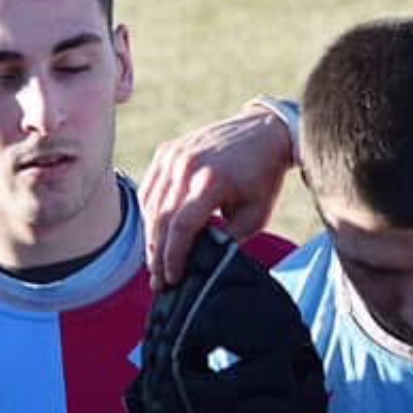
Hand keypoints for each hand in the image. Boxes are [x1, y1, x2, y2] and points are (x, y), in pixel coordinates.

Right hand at [140, 106, 296, 287]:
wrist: (264, 132)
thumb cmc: (262, 178)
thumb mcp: (255, 216)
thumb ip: (227, 240)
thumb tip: (200, 263)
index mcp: (210, 181)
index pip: (181, 228)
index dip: (174, 258)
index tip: (174, 279)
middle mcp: (186, 166)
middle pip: (160, 220)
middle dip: (157, 256)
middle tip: (158, 281)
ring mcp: (173, 156)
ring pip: (150, 206)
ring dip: (151, 237)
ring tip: (156, 261)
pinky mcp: (167, 151)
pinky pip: (149, 189)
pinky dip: (150, 214)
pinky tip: (157, 232)